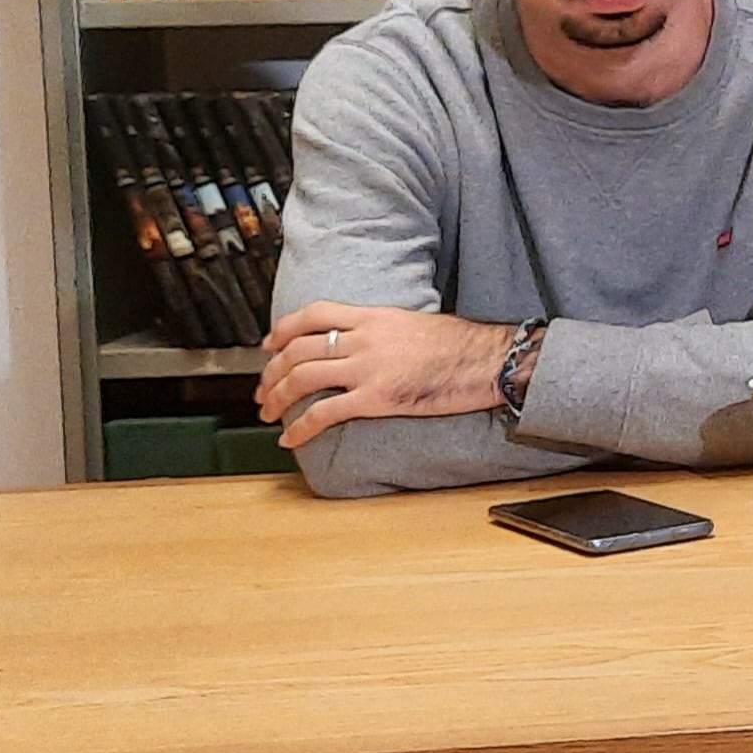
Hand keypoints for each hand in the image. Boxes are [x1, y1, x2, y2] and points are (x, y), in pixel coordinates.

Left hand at [254, 303, 510, 448]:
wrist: (489, 360)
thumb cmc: (463, 346)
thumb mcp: (415, 323)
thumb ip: (383, 330)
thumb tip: (364, 344)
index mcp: (374, 317)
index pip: (314, 314)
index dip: (283, 329)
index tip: (270, 345)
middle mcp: (364, 339)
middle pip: (299, 350)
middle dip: (272, 372)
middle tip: (263, 389)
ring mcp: (368, 368)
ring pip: (302, 378)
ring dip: (277, 397)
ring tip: (268, 412)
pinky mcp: (377, 398)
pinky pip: (325, 412)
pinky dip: (301, 427)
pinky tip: (291, 438)